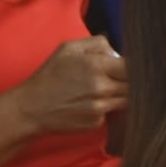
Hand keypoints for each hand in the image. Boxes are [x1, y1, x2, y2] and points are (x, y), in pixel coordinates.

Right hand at [10, 35, 127, 134]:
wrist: (31, 109)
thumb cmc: (49, 76)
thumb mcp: (68, 49)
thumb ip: (98, 43)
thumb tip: (117, 53)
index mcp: (97, 66)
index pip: (133, 66)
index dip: (135, 66)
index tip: (128, 66)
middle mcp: (101, 88)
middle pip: (134, 85)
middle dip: (130, 81)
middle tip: (118, 78)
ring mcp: (99, 108)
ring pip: (126, 100)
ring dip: (121, 95)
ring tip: (104, 90)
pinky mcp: (95, 123)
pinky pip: (111, 113)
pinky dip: (106, 109)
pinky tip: (90, 105)